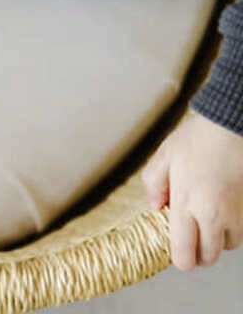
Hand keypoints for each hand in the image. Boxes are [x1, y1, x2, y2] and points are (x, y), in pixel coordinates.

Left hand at [142, 111, 242, 269]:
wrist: (230, 130)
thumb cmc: (197, 140)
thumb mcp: (165, 155)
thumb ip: (154, 183)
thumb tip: (155, 206)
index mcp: (186, 203)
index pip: (184, 252)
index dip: (179, 258)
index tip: (175, 250)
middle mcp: (212, 215)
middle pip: (207, 258)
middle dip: (197, 252)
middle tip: (188, 236)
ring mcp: (235, 216)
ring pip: (225, 248)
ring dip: (215, 240)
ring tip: (204, 219)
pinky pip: (239, 235)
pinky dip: (230, 231)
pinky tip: (219, 212)